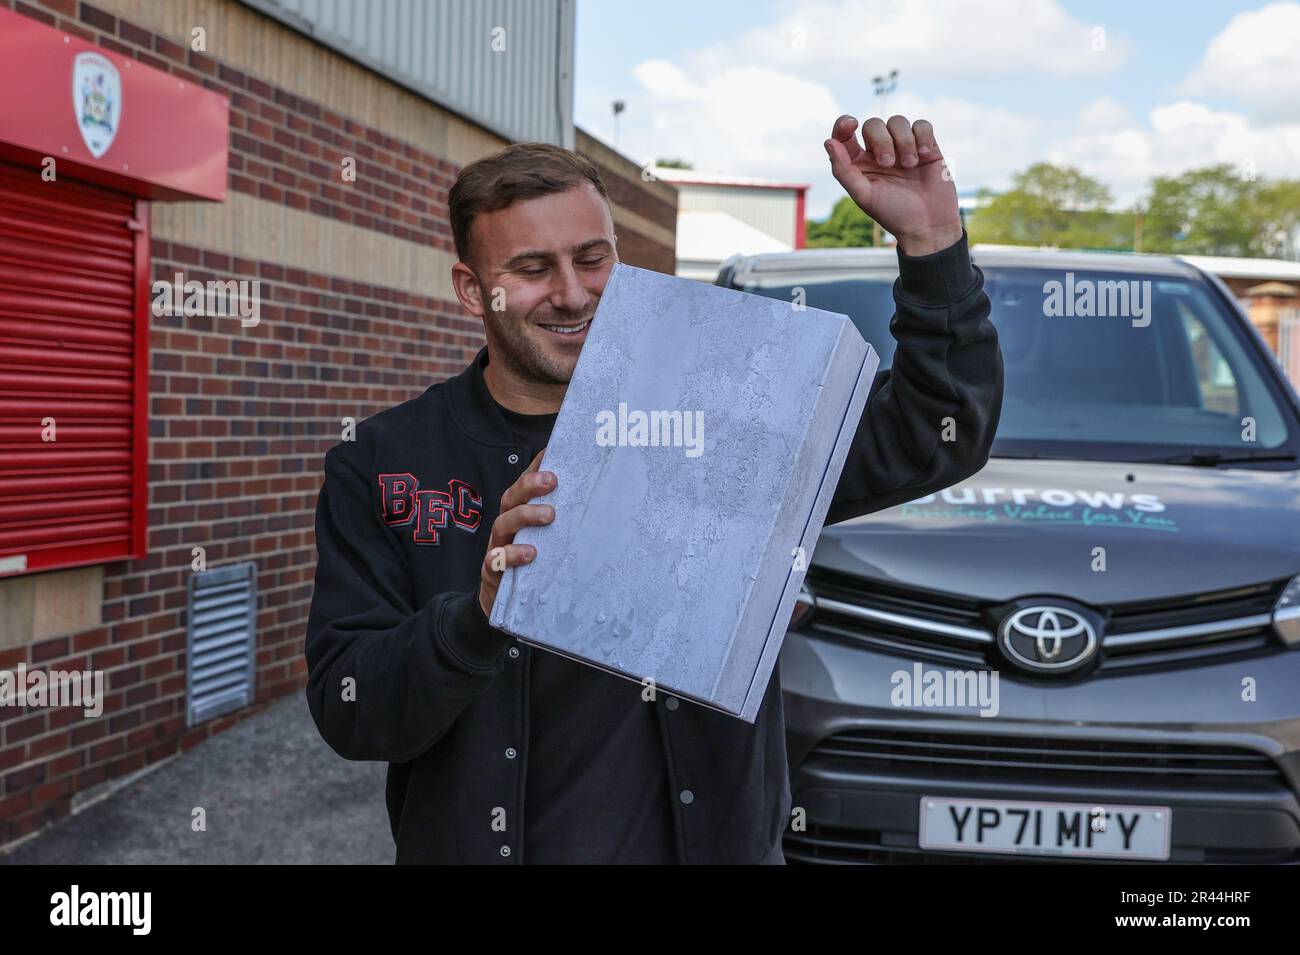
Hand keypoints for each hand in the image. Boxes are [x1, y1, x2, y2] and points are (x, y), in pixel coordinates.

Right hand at [479, 449, 554, 616]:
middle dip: (529, 486)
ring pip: (503, 523)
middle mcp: (507, 525)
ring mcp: (497, 546)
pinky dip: (511, 555)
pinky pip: (496, 560)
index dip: (535, 467)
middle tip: (552, 481)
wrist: (500, 602)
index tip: (552, 453)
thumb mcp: (548, 540)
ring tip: (549, 515)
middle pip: (511, 498)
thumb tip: (596, 500)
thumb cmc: (530, 563)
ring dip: (524, 515)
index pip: (524, 485)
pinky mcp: (492, 570)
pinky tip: (530, 553)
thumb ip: (563, 522)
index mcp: (519, 513)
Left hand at [823, 114, 962, 256]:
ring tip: (910, 165)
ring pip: (898, 122)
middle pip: (873, 125)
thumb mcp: (864, 195)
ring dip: (904, 141)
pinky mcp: (926, 147)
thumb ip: (843, 170)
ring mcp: (903, 148)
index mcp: (859, 164)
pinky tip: (924, 155)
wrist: (929, 225)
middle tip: (888, 164)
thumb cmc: (893, 214)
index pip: (845, 135)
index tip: (851, 124)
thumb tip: (829, 143)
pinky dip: (922, 136)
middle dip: (881, 139)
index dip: (843, 124)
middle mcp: (879, 152)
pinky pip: (921, 125)